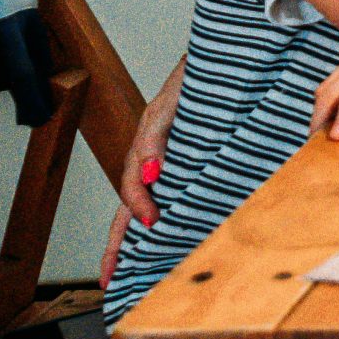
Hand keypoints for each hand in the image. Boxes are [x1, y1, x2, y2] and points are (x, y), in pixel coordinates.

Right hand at [102, 61, 183, 286]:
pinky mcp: (199, 166)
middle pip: (130, 210)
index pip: (132, 188)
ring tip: (133, 271)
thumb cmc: (197, 81)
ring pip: (153, 209)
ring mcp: (175, 167)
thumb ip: (155, 140)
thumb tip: (151, 174)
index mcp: (147, 150)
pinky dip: (174, 222)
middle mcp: (157, 163)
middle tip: (110, 278)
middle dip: (119, 245)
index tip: (151, 222)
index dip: (137, 207)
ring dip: (141, 239)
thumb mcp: (170, 107)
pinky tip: (176, 240)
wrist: (229, 61)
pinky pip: (182, 198)